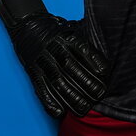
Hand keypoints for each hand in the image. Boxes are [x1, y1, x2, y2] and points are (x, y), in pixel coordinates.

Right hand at [0, 0, 109, 117]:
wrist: (26, 22)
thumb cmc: (55, 28)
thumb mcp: (72, 26)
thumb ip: (87, 35)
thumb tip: (109, 42)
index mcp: (65, 36)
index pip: (82, 49)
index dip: (94, 61)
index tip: (105, 73)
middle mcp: (53, 48)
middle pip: (71, 66)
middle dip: (86, 82)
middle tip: (99, 95)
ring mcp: (42, 60)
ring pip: (57, 80)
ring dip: (70, 96)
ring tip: (83, 108)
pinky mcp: (32, 70)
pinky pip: (40, 87)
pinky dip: (49, 101)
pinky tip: (59, 112)